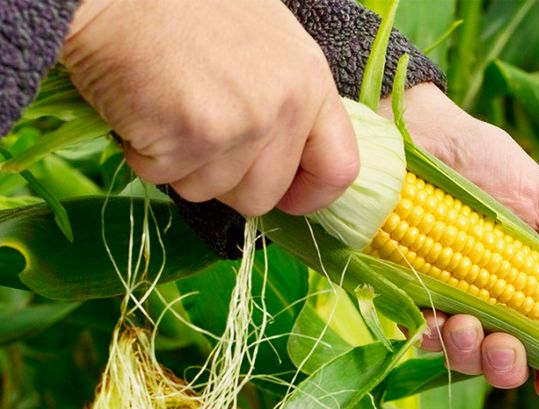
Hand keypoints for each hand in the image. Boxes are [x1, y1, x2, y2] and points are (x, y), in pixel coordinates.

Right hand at [62, 0, 358, 215]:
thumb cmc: (184, 8)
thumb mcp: (266, 42)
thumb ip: (287, 99)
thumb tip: (289, 161)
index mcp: (311, 81)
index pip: (339, 168)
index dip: (311, 195)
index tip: (287, 200)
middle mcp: (285, 106)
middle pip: (263, 195)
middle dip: (225, 183)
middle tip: (197, 138)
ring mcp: (241, 124)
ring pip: (209, 191)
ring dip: (179, 164)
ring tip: (167, 108)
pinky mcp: (191, 136)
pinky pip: (163, 176)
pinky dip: (143, 153)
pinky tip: (141, 106)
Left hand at [381, 85, 538, 401]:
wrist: (420, 133)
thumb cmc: (489, 163)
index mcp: (536, 288)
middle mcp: (496, 304)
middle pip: (509, 364)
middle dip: (509, 368)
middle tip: (507, 347)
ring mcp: (452, 302)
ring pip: (465, 358)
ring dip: (469, 353)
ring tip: (465, 322)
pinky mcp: (410, 295)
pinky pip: (421, 338)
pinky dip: (430, 335)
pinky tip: (433, 315)